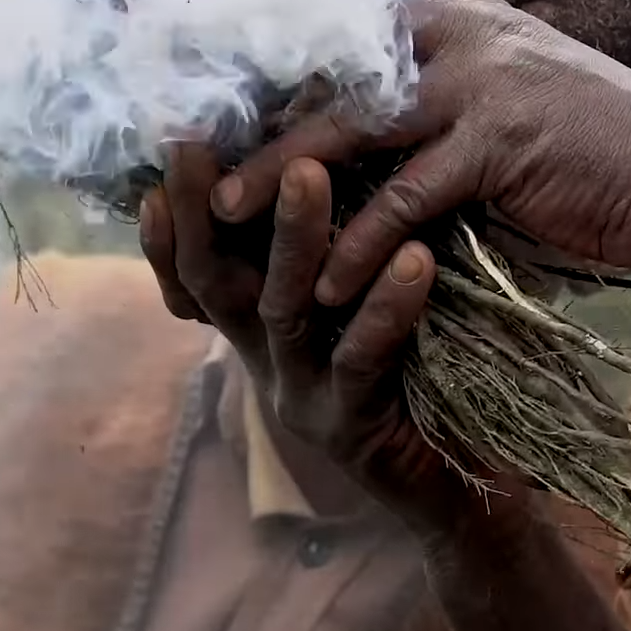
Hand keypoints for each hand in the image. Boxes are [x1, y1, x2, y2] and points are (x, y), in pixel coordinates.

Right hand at [140, 141, 479, 536]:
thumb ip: (330, 248)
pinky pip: (362, 358)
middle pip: (220, 281)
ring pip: (285, 310)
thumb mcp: (357, 303)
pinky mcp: (353, 427)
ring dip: (293, 239)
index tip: (171, 147)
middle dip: (206, 210)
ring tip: (310, 174)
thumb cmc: (414, 373)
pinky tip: (414, 259)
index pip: (197, 268)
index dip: (175, 216)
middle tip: (204, 142)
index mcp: (261, 330)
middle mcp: (269, 361)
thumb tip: (316, 152)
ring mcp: (305, 396)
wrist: (460, 488)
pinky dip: (385, 305)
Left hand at [205, 0, 630, 305]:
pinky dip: (359, 244)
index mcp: (455, 10)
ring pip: (350, 122)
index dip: (273, 18)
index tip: (208, 55)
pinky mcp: (496, 146)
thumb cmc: (588, 138)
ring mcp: (477, 83)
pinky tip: (324, 284)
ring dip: (281, 174)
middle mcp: (458, 32)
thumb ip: (448, 51)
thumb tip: (366, 70)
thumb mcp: (513, 73)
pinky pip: (405, 196)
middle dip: (254, 101)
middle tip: (185, 145)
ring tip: (222, 215)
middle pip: (326, 56)